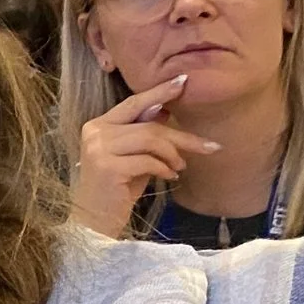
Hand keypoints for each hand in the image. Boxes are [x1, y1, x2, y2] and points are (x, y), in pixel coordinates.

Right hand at [71, 74, 219, 234]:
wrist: (94, 221)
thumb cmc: (116, 188)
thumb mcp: (132, 156)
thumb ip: (143, 133)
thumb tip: (166, 109)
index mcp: (98, 125)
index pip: (133, 103)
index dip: (159, 92)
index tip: (183, 82)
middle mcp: (95, 132)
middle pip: (149, 125)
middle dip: (182, 136)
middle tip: (209, 146)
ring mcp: (98, 149)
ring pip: (151, 140)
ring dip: (173, 154)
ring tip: (180, 167)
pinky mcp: (107, 167)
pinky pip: (148, 161)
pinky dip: (164, 169)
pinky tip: (169, 177)